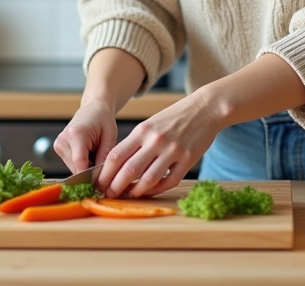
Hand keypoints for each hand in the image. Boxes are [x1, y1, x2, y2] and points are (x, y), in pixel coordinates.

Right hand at [54, 98, 116, 173]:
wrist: (94, 108)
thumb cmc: (104, 120)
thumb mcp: (110, 137)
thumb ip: (104, 158)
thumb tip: (100, 179)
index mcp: (76, 134)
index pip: (80, 163)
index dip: (92, 174)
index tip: (103, 178)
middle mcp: (63, 139)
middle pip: (76, 168)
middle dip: (91, 171)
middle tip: (103, 163)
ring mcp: (59, 144)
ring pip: (74, 168)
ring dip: (86, 167)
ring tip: (96, 155)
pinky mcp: (58, 147)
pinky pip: (72, 164)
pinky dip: (82, 163)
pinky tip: (89, 154)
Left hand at [96, 92, 223, 198]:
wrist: (205, 108)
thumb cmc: (174, 117)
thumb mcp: (150, 124)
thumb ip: (135, 143)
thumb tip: (116, 166)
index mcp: (142, 130)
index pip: (116, 155)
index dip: (104, 173)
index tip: (99, 183)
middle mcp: (155, 140)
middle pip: (129, 170)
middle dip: (115, 186)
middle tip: (109, 194)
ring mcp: (173, 150)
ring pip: (148, 179)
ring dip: (135, 192)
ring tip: (128, 196)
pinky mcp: (188, 159)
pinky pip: (169, 181)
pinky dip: (157, 189)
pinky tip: (151, 190)